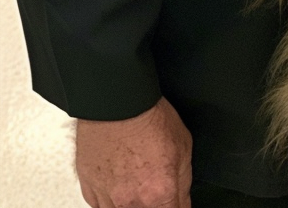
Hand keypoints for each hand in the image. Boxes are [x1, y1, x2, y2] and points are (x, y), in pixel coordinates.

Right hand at [76, 97, 192, 207]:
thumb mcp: (183, 145)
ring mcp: (109, 200)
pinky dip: (112, 200)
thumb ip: (183, 182)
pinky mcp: (90, 192)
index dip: (175, 207)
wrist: (116, 104)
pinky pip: (103, 207)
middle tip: (152, 186)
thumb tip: (182, 200)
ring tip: (135, 181)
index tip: (173, 201)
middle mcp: (132, 202)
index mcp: (160, 193)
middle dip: (153, 203)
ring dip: (131, 203)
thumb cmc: (148, 118)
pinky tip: (119, 181)